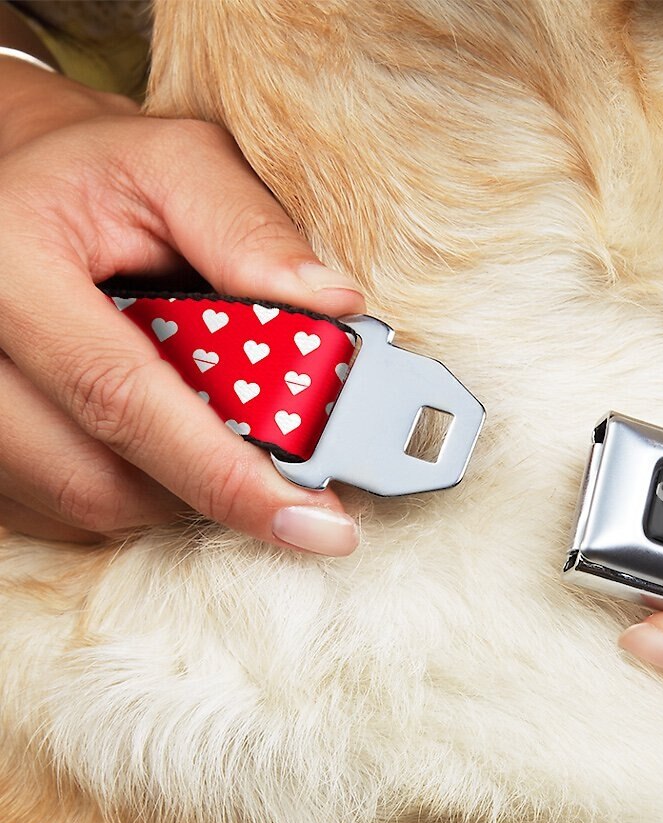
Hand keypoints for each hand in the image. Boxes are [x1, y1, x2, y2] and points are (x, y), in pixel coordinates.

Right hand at [0, 59, 364, 552]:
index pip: (122, 398)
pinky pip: (60, 510)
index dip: (225, 474)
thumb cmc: (101, 176)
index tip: (315, 522)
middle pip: (98, 478)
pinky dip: (133, 490)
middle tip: (289, 479)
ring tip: (216, 432)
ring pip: (83, 504)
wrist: (17, 187)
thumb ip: (249, 230)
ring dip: (174, 489)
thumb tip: (336, 306)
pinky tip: (161, 441)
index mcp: (9, 266)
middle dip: (211, 488)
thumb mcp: (177, 165)